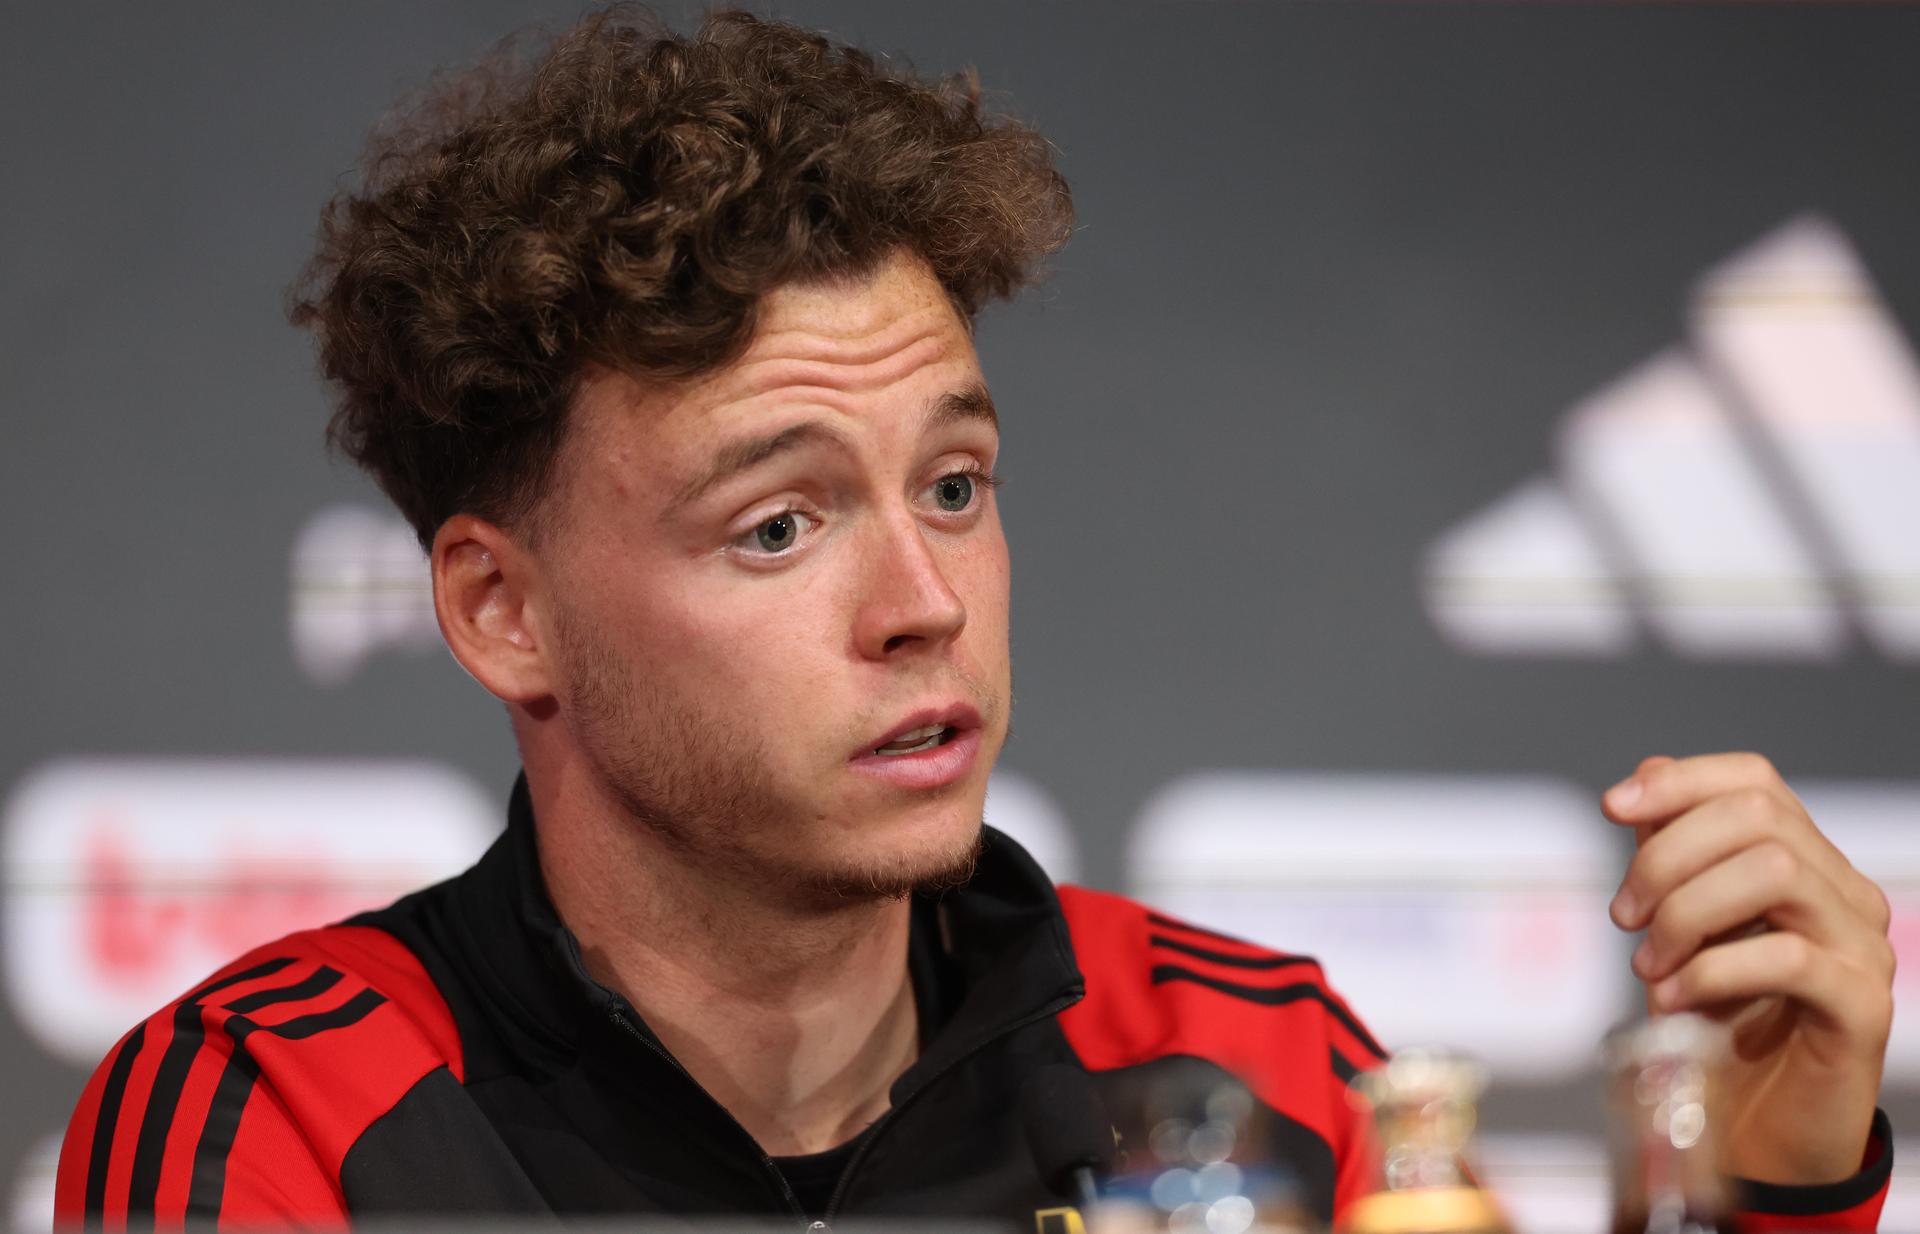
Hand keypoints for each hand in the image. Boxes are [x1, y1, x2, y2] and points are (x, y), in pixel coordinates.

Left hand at [1603, 753, 1893, 1185]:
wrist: (1754, 1131)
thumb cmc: (1717, 1025)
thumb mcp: (1678, 929)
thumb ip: (1671, 856)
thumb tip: (1644, 781)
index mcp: (1806, 864)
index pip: (1755, 781)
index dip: (1680, 782)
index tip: (1611, 809)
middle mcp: (1846, 895)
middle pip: (1759, 817)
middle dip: (1667, 856)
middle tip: (1624, 916)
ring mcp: (1863, 948)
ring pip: (1776, 872)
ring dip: (1687, 911)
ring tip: (1648, 964)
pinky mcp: (1863, 1008)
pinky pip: (1788, 957)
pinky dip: (1712, 969)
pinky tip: (1673, 997)